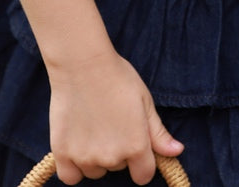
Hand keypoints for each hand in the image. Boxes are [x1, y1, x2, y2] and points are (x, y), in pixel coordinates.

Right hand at [48, 49, 182, 184]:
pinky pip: (70, 177)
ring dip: (95, 157)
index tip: (134, 144)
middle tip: (111, 122)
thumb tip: (177, 152)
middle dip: (117, 151)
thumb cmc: (117, 78)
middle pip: (118, 168)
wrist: (83, 64)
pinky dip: (73, 166)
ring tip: (93, 125)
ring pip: (95, 171)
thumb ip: (159, 132)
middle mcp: (112, 157)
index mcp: (136, 146)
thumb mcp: (144, 101)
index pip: (143, 175)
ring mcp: (85, 157)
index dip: (141, 162)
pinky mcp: (62, 154)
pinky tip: (76, 144)